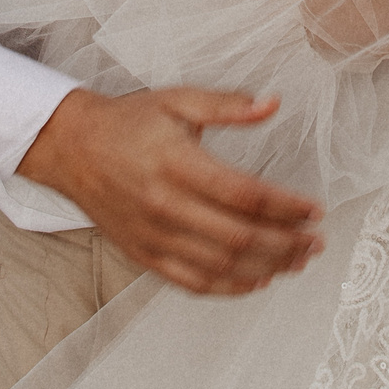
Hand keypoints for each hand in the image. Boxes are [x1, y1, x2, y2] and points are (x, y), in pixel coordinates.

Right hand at [14, 87, 324, 294]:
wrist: (72, 147)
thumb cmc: (129, 121)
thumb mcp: (179, 101)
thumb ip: (228, 106)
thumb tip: (273, 103)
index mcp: (178, 164)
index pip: (245, 195)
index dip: (286, 207)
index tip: (315, 210)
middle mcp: (166, 205)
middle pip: (239, 237)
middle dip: (286, 244)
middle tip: (316, 242)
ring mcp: (154, 236)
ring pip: (221, 265)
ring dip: (266, 268)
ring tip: (298, 262)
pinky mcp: (144, 255)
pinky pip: (192, 282)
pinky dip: (229, 287)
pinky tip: (257, 281)